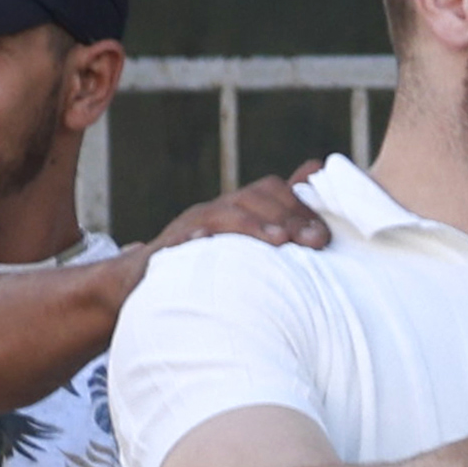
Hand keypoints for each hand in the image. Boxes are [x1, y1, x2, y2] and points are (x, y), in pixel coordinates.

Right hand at [151, 177, 327, 252]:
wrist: (141, 281)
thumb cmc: (204, 266)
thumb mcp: (244, 246)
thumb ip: (278, 221)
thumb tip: (315, 185)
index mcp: (237, 210)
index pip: (272, 191)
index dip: (301, 208)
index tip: (326, 236)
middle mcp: (215, 211)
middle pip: (253, 197)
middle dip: (289, 216)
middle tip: (316, 242)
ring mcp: (190, 227)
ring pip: (224, 214)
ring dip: (254, 225)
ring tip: (280, 240)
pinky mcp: (167, 248)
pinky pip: (182, 240)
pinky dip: (197, 239)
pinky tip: (211, 245)